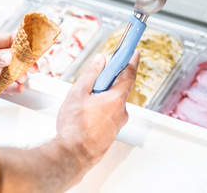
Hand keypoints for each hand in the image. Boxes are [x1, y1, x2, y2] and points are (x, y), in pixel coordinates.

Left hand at [0, 32, 27, 95]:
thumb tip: (8, 57)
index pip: (9, 41)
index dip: (23, 45)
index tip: (35, 50)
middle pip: (10, 59)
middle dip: (22, 64)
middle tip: (31, 70)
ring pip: (4, 74)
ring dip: (14, 77)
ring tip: (23, 81)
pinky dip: (5, 88)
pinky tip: (13, 88)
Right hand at [54, 51, 137, 167]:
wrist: (73, 155)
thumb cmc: (75, 127)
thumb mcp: (79, 92)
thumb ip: (91, 73)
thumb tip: (100, 61)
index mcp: (116, 98)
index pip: (129, 74)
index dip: (131, 60)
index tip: (133, 52)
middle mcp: (121, 111)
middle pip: (118, 88)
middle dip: (108, 81)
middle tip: (94, 78)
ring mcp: (117, 123)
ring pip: (111, 102)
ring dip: (101, 97)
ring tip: (82, 102)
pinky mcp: (110, 132)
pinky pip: (108, 114)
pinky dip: (99, 109)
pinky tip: (85, 114)